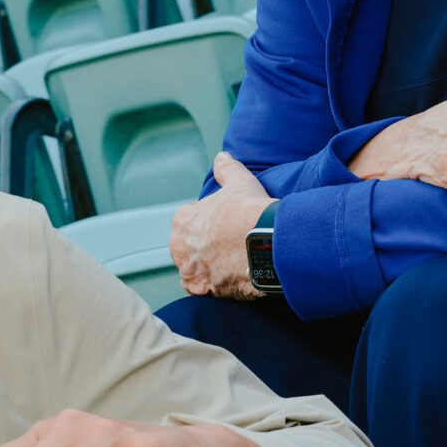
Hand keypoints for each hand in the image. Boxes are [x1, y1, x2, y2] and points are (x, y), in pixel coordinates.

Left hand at [168, 152, 272, 299]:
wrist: (267, 243)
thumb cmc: (251, 211)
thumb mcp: (239, 181)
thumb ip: (226, 168)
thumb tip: (222, 157)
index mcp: (182, 220)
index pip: (191, 222)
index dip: (211, 223)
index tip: (226, 226)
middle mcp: (179, 246)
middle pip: (190, 247)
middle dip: (205, 246)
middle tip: (229, 245)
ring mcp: (190, 269)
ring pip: (193, 268)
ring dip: (206, 266)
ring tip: (230, 262)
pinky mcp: (202, 289)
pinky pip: (199, 288)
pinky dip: (209, 285)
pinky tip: (226, 277)